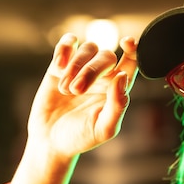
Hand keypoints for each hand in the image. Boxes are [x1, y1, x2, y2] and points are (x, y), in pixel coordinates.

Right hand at [28, 33, 137, 159]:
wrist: (50, 140)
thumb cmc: (81, 137)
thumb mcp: (104, 128)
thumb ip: (117, 105)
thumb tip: (122, 77)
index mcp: (116, 89)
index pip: (131, 63)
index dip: (133, 49)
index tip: (127, 43)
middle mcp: (102, 76)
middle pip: (107, 55)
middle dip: (91, 70)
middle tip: (76, 91)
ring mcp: (81, 68)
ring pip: (88, 48)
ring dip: (75, 66)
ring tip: (65, 90)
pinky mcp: (60, 65)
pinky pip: (68, 44)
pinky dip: (64, 49)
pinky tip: (59, 66)